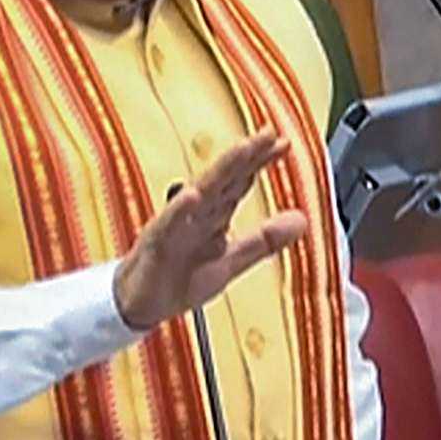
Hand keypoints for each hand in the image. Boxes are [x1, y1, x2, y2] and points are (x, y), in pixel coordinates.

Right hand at [114, 128, 307, 329]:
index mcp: (213, 216)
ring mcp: (175, 225)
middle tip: (268, 134)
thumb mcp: (231, 262)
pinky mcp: (156, 243)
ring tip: (241, 150)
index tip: (282, 142)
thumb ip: (264, 241)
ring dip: (221, 170)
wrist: (140, 305)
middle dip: (246, 155)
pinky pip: (168, 224)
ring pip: (201, 192)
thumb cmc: (178, 279)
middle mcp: (196, 213)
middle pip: (225, 178)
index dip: (261, 162)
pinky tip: (192, 195)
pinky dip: (179, 210)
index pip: (240, 182)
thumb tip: (300, 221)